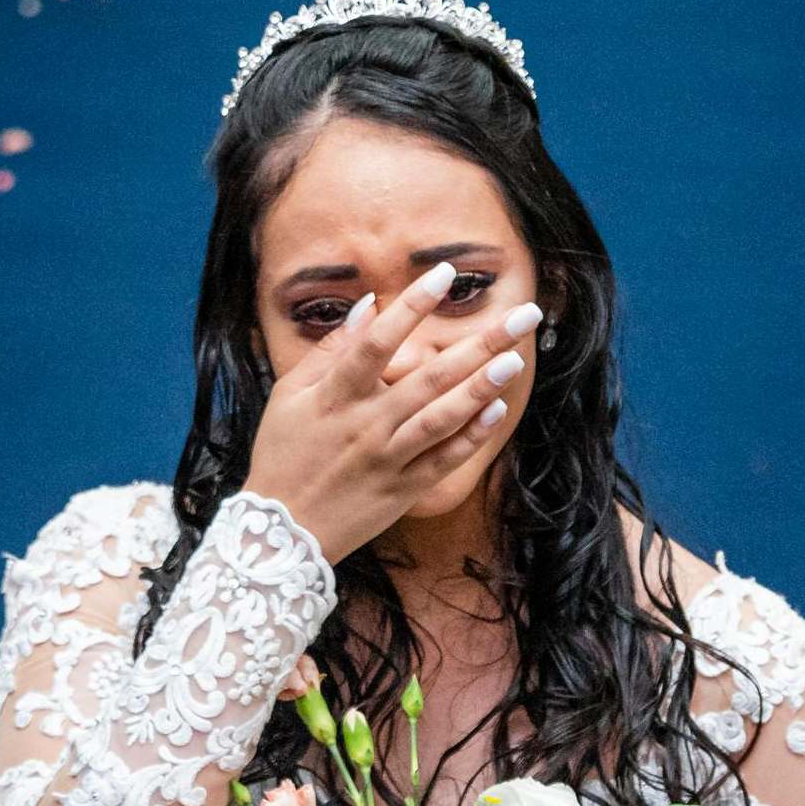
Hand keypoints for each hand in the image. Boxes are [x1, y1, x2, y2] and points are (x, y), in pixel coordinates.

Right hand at [243, 260, 541, 564]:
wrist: (281, 533)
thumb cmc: (282, 455)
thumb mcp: (289, 396)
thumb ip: (331, 350)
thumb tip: (370, 305)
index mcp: (335, 397)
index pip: (378, 341)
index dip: (412, 305)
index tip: (444, 272)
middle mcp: (366, 425)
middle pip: (430, 376)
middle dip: (480, 343)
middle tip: (522, 315)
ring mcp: (389, 459)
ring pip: (442, 418)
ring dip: (482, 387)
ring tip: (515, 358)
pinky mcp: (404, 490)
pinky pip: (444, 460)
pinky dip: (470, 436)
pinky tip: (497, 410)